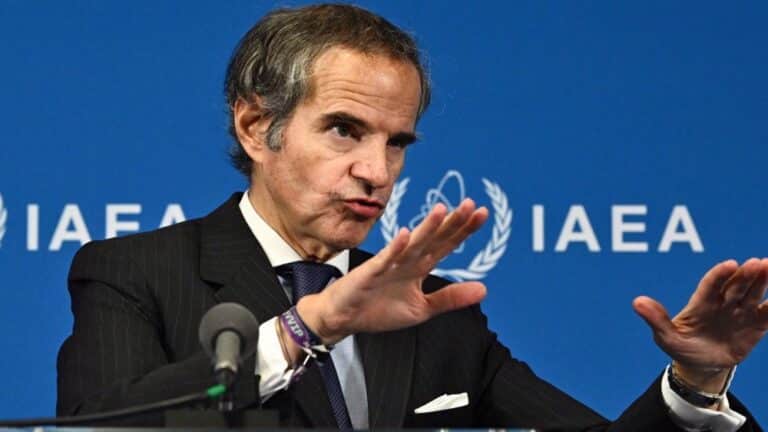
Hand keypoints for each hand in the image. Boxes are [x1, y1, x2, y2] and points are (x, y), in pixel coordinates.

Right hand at [298, 198, 488, 343]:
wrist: (343, 318)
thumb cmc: (379, 310)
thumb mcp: (422, 309)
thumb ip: (450, 298)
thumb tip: (484, 289)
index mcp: (419, 267)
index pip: (445, 244)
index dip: (463, 230)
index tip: (482, 214)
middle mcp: (407, 261)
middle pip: (433, 238)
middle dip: (452, 223)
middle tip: (471, 205)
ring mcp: (388, 264)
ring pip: (412, 244)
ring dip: (427, 227)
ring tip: (443, 210)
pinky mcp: (370, 273)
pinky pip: (384, 259)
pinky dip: (395, 248)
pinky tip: (406, 235)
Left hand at [633, 258, 767, 391]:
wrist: (700, 364)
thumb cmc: (681, 346)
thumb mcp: (666, 337)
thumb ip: (656, 319)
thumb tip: (636, 302)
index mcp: (701, 302)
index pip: (711, 285)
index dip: (720, 275)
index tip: (730, 264)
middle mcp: (723, 303)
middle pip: (735, 285)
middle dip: (746, 275)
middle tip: (757, 262)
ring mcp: (739, 312)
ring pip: (753, 294)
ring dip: (763, 282)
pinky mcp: (754, 325)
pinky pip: (766, 314)